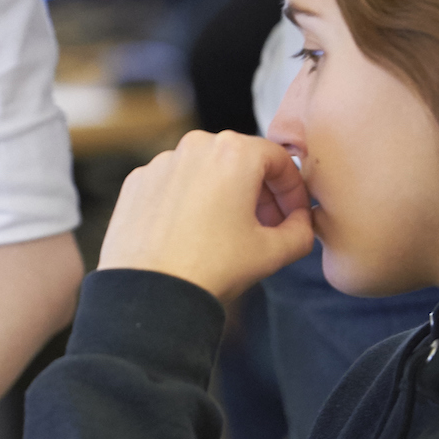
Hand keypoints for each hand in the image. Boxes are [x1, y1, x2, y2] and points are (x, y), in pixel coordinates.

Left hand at [96, 130, 313, 301]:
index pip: (280, 159)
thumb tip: (301, 223)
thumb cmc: (211, 268)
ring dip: (225, 195)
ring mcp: (161, 162)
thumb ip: (301, 231)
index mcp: (233, 152)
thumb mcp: (273, 252)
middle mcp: (195, 146)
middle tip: (268, 227)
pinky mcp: (137, 181)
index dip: (293, 190)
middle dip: (260, 193)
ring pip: (206, 170)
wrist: (150, 292)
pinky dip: (189, 201)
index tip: (294, 215)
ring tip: (229, 233)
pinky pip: (174, 183)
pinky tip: (193, 234)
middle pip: (241, 161)